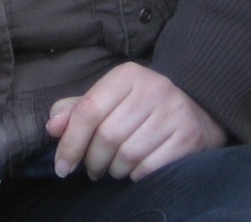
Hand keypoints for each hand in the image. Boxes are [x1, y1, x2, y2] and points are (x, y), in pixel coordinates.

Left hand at [45, 63, 225, 180]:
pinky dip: (135, 176)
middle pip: (107, 136)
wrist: (197, 108)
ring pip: (127, 155)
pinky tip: (135, 170)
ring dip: (114, 170)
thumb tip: (53, 126)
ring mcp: (173, 112)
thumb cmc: (142, 107)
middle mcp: (153, 88)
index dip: (70, 142)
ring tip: (114, 168)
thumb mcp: (110, 99)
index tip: (62, 166)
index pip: (88, 110)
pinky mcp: (188, 136)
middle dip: (93, 161)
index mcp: (127, 75)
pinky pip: (149, 168)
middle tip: (93, 168)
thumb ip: (77, 110)